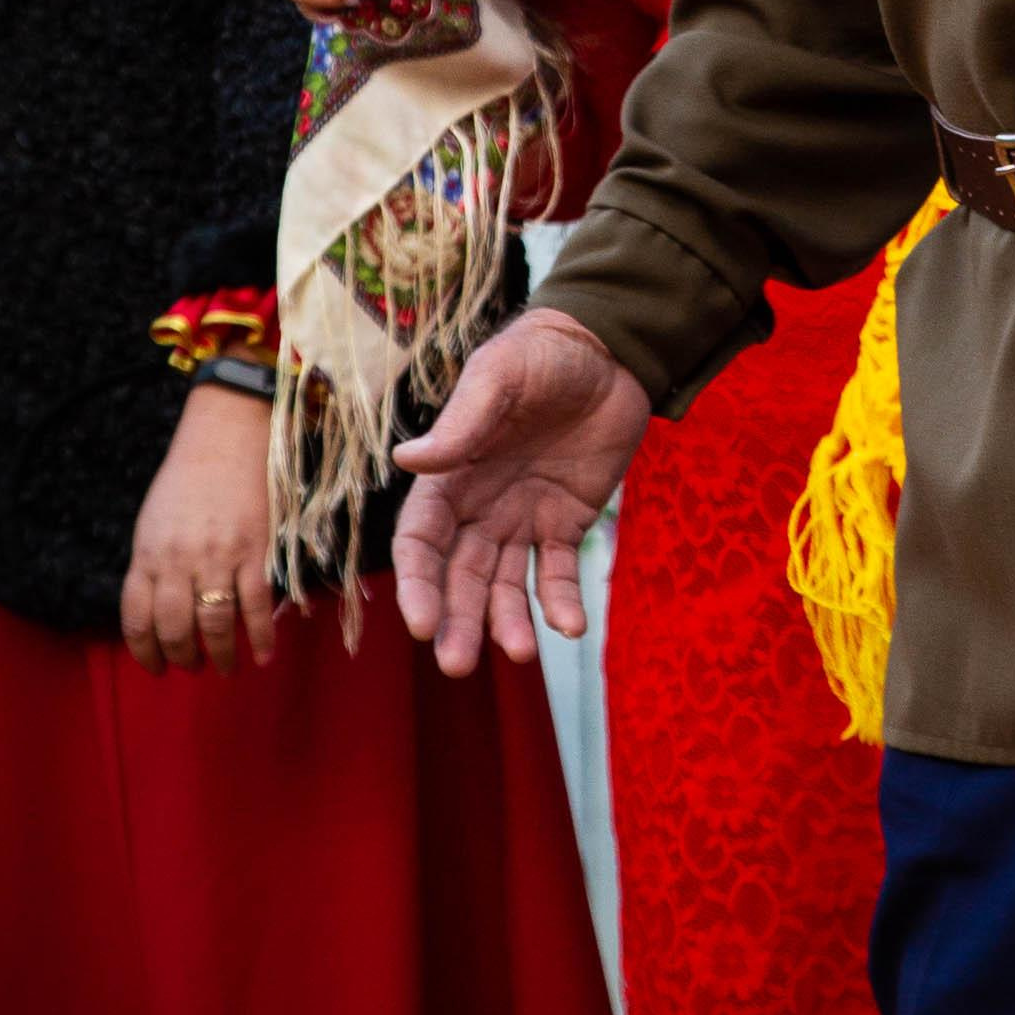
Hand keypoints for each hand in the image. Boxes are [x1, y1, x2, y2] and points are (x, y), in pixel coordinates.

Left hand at [120, 383, 278, 674]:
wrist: (226, 436)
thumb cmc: (186, 479)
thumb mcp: (152, 522)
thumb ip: (151, 567)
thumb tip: (158, 612)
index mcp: (148, 553)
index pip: (137, 619)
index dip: (145, 652)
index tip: (156, 667)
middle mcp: (177, 560)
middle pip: (174, 628)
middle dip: (182, 657)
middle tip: (192, 666)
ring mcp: (217, 557)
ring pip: (214, 624)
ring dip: (221, 655)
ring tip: (225, 668)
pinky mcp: (253, 551)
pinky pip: (256, 607)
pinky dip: (259, 638)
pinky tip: (261, 656)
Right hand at [392, 305, 651, 677]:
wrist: (607, 350)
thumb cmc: (539, 354)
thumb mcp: (498, 380)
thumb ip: (461, 425)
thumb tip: (407, 460)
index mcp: (450, 476)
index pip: (421, 542)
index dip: (418, 584)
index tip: (423, 624)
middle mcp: (479, 507)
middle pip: (458, 576)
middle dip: (456, 620)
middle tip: (458, 665)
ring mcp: (521, 519)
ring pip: (503, 585)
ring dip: (506, 622)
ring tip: (519, 653)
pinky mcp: (566, 523)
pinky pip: (558, 573)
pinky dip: (561, 603)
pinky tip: (571, 627)